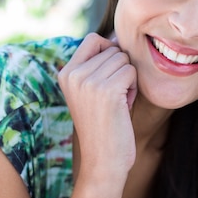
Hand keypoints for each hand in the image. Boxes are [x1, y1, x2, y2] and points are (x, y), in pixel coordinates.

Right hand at [59, 32, 137, 179]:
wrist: (103, 161)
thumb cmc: (104, 126)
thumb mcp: (91, 91)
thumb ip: (98, 65)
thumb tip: (119, 36)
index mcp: (65, 73)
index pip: (93, 39)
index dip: (109, 52)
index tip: (109, 77)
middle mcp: (73, 74)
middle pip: (113, 50)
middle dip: (120, 71)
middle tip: (113, 98)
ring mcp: (89, 81)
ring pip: (124, 60)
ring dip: (128, 80)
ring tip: (117, 103)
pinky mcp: (107, 91)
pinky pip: (132, 72)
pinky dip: (133, 89)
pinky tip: (123, 107)